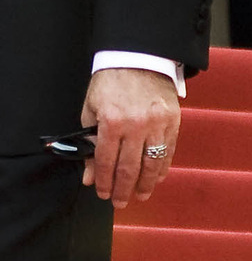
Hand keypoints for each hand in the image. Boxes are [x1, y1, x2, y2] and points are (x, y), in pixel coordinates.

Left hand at [80, 67, 179, 207]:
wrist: (137, 58)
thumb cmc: (109, 83)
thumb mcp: (91, 109)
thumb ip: (89, 143)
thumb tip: (89, 176)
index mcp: (111, 121)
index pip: (106, 161)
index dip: (104, 181)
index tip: (102, 193)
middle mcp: (135, 125)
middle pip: (130, 168)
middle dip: (123, 189)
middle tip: (119, 203)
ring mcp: (157, 124)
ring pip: (152, 164)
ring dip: (145, 185)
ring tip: (140, 196)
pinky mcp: (172, 122)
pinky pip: (168, 152)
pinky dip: (162, 169)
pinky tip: (156, 179)